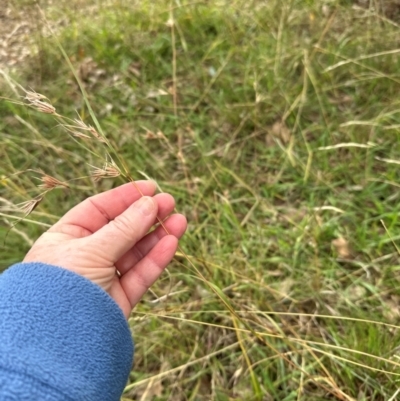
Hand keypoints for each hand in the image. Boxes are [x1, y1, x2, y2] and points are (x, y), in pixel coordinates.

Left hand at [23, 180, 186, 317]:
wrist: (56, 342)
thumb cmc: (62, 285)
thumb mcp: (92, 249)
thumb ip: (124, 227)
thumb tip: (150, 203)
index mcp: (66, 238)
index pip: (99, 210)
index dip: (124, 197)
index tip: (150, 188)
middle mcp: (85, 255)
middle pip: (122, 229)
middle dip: (146, 215)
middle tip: (170, 203)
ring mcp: (103, 277)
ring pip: (135, 251)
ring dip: (158, 235)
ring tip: (180, 220)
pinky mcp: (119, 298)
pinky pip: (141, 274)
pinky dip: (157, 258)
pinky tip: (172, 242)